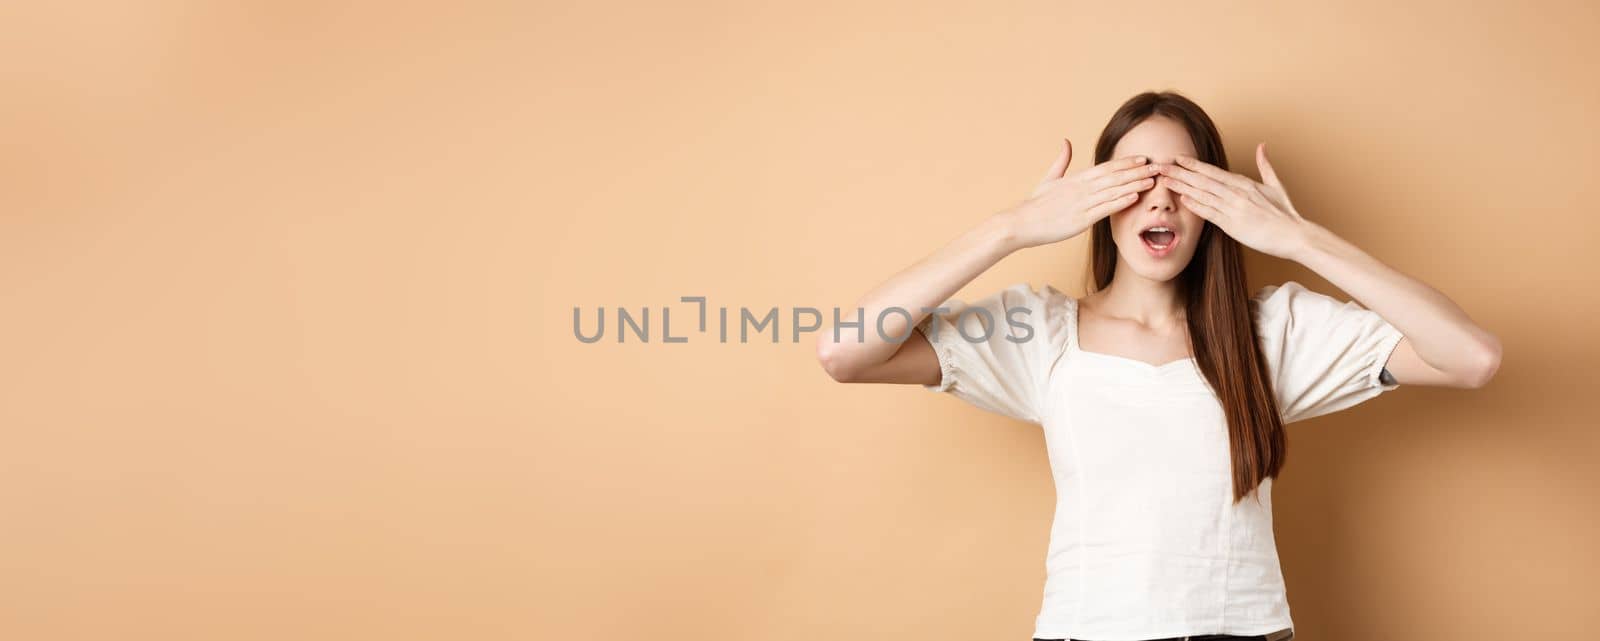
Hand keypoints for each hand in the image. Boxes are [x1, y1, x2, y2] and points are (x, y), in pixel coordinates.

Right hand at [1000, 138, 1160, 249]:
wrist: (1021, 223)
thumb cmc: (1035, 204)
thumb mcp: (1049, 178)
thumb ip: (1061, 160)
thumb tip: (1066, 141)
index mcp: (1076, 178)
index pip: (1106, 167)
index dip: (1126, 162)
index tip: (1143, 158)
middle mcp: (1082, 188)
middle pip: (1115, 176)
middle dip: (1139, 171)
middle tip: (1159, 166)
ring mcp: (1082, 203)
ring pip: (1114, 190)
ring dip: (1136, 184)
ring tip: (1154, 180)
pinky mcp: (1081, 219)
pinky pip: (1105, 208)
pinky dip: (1121, 201)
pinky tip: (1135, 197)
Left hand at [1154, 143, 1313, 259]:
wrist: (1293, 235)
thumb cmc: (1285, 213)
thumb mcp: (1276, 185)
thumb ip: (1265, 165)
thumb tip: (1262, 146)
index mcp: (1244, 183)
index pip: (1213, 171)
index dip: (1193, 164)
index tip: (1177, 158)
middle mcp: (1237, 193)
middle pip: (1202, 179)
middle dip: (1180, 172)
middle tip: (1161, 166)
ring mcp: (1234, 208)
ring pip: (1203, 194)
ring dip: (1182, 186)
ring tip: (1164, 180)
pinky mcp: (1233, 225)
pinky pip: (1211, 213)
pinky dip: (1196, 205)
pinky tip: (1182, 199)